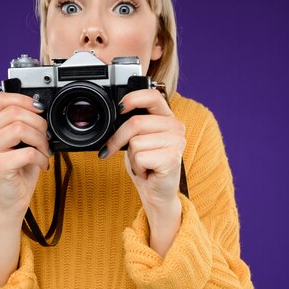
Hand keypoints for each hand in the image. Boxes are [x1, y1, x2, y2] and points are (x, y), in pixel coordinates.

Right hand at [0, 92, 50, 218]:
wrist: (13, 201)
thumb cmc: (19, 171)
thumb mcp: (22, 142)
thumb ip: (24, 124)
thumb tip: (40, 108)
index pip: (0, 99)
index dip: (23, 99)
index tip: (39, 109)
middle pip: (14, 112)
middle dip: (38, 122)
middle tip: (45, 137)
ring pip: (20, 128)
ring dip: (40, 139)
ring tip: (43, 150)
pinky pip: (27, 152)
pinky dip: (41, 157)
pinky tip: (41, 163)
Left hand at [99, 89, 185, 254]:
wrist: (156, 193)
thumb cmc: (146, 165)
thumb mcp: (136, 139)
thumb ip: (132, 124)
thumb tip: (115, 113)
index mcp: (167, 117)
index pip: (152, 95)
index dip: (133, 98)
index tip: (119, 108)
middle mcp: (175, 126)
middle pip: (135, 122)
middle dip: (117, 139)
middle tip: (111, 149)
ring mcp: (176, 142)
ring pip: (135, 142)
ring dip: (131, 157)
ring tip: (142, 163)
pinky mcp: (172, 158)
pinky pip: (139, 157)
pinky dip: (137, 167)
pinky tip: (148, 171)